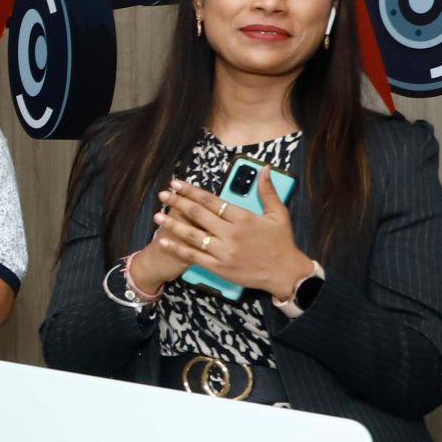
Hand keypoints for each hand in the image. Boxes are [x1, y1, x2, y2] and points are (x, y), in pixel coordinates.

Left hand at [150, 173, 309, 298]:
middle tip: (162, 195)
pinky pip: (194, 256)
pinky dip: (177, 248)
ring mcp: (223, 251)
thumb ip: (268, 191)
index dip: (192, 191)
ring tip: (156, 216)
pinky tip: (164, 241)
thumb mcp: (279, 214)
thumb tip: (263, 168)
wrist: (285, 273)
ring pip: (192, 235)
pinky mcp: (219, 267)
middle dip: (178, 203)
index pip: (211, 201)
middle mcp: (230, 233)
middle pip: (198, 215)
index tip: (177, 184)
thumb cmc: (282, 242)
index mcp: (243, 218)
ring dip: (172, 224)